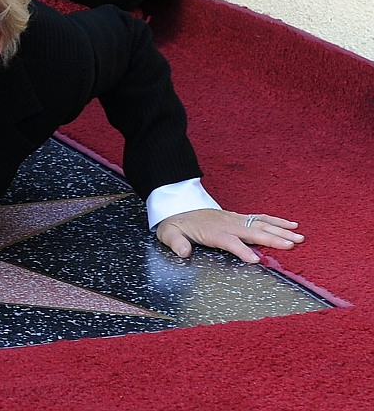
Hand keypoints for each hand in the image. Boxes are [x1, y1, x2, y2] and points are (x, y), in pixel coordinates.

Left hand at [156, 209, 303, 263]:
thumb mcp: (168, 234)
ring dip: (280, 231)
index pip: (228, 241)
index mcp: (211, 231)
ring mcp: (234, 219)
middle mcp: (226, 223)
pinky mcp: (239, 217)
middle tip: (291, 246)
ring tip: (299, 238)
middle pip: (251, 232)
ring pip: (260, 224)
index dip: (241, 250)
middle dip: (271, 239)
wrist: (177, 207)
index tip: (255, 260)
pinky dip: (277, 221)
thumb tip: (184, 253)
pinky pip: (260, 218)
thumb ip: (176, 243)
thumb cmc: (175, 225)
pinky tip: (292, 225)